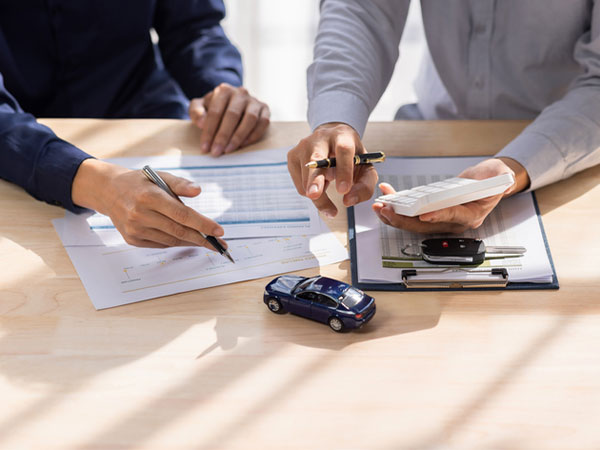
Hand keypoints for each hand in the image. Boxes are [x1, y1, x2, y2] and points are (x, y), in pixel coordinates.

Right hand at [71, 159, 225, 248]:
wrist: (108, 191)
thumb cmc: (139, 183)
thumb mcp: (159, 176)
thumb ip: (180, 184)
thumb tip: (198, 191)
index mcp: (149, 197)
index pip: (182, 214)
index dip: (202, 224)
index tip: (219, 230)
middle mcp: (140, 215)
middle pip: (179, 231)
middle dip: (202, 238)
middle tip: (219, 243)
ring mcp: (135, 230)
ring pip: (171, 240)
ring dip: (191, 241)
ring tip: (206, 241)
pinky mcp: (132, 239)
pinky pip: (161, 244)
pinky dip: (176, 242)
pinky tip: (186, 238)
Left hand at [189, 83, 269, 155]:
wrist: (232, 103)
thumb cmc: (215, 107)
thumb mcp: (200, 106)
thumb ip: (196, 112)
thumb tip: (202, 123)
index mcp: (223, 90)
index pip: (215, 112)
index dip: (209, 131)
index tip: (205, 147)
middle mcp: (240, 93)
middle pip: (232, 115)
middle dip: (223, 136)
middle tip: (216, 152)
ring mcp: (254, 101)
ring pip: (249, 119)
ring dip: (239, 137)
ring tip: (229, 150)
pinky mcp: (265, 109)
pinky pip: (263, 123)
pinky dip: (254, 135)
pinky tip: (243, 145)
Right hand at [287, 122, 377, 216]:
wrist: (333, 140)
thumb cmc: (350, 156)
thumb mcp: (365, 168)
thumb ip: (364, 186)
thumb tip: (348, 200)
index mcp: (342, 136)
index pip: (343, 150)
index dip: (344, 170)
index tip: (344, 190)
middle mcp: (320, 138)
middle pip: (316, 159)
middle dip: (315, 179)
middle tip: (315, 195)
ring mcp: (303, 146)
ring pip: (306, 177)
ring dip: (318, 195)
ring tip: (328, 192)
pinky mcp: (292, 157)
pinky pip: (300, 185)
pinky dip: (311, 191)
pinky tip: (319, 183)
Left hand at [372, 157, 529, 233]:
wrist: (486, 183)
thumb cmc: (491, 180)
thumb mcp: (500, 175)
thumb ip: (501, 177)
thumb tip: (502, 180)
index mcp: (470, 215)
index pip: (452, 217)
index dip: (438, 217)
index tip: (423, 215)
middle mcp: (453, 222)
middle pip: (425, 225)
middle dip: (404, 220)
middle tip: (387, 211)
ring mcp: (440, 219)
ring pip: (414, 223)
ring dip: (395, 216)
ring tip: (379, 206)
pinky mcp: (431, 213)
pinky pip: (411, 214)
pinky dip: (398, 206)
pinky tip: (387, 196)